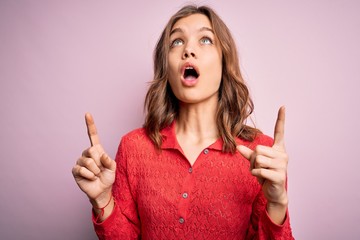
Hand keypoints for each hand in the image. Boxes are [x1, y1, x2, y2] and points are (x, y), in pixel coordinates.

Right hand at [72, 113, 115, 205]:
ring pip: (87, 161)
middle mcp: (87, 153)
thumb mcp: (113, 168)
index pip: (93, 135)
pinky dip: (89, 175)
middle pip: (92, 150)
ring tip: (96, 175)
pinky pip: (81, 169)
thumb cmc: (108, 178)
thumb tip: (101, 154)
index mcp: (97, 150)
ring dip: (95, 170)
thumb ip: (109, 160)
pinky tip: (91, 178)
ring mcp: (80, 161)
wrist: (102, 191)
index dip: (90, 124)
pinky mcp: (75, 170)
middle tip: (101, 170)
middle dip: (99, 162)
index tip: (87, 114)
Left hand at [237, 107, 287, 222]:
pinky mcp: (279, 175)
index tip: (282, 106)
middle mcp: (283, 155)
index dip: (281, 119)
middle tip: (259, 168)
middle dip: (253, 159)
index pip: (279, 132)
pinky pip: (259, 170)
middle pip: (258, 149)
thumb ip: (249, 154)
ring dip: (254, 168)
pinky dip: (255, 175)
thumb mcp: (257, 163)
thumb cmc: (266, 175)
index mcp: (278, 149)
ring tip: (261, 173)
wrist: (274, 192)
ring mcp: (282, 165)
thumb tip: (238, 147)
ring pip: (257, 159)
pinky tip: (263, 179)